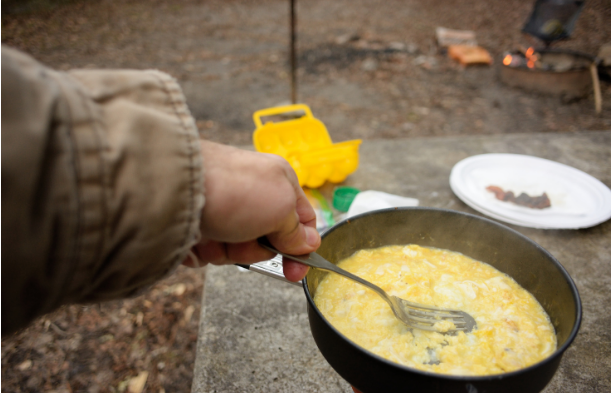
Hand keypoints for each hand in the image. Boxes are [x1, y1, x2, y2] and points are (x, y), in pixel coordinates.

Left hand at [183, 140, 319, 281]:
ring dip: (228, 251)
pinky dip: (204, 250)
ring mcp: (222, 210)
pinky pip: (209, 252)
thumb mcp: (281, 208)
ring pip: (236, 250)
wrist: (175, 189)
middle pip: (267, 241)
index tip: (297, 269)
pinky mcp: (196, 225)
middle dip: (256, 249)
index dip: (302, 246)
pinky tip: (198, 236)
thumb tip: (309, 243)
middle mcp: (250, 194)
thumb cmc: (232, 190)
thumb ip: (298, 230)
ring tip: (216, 234)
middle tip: (246, 238)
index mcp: (277, 181)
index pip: (302, 219)